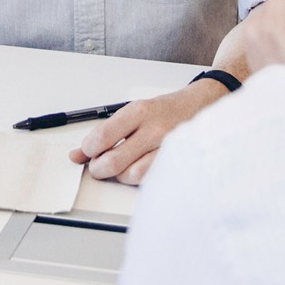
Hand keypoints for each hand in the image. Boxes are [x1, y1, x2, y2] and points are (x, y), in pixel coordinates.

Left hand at [68, 80, 228, 183]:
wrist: (206, 104)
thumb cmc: (168, 109)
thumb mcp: (134, 112)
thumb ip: (106, 132)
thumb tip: (78, 154)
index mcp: (139, 112)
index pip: (102, 137)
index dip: (89, 150)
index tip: (88, 153)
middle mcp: (154, 129)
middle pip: (114, 161)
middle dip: (99, 169)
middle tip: (98, 167)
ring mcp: (169, 148)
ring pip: (131, 175)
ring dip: (120, 175)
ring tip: (122, 167)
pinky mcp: (179, 162)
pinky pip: (150, 180)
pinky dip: (139, 179)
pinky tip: (139, 169)